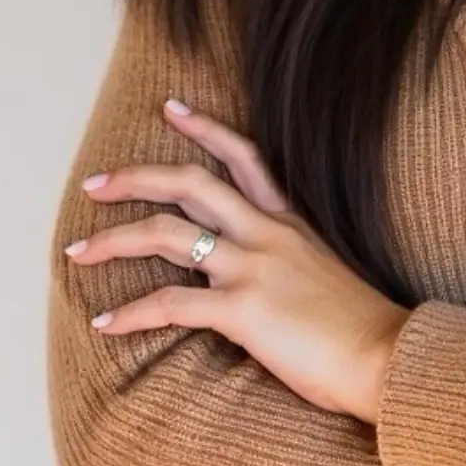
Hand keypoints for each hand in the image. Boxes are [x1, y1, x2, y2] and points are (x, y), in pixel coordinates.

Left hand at [74, 100, 409, 423]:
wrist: (387, 356)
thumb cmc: (362, 328)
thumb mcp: (325, 276)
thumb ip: (286, 264)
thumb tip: (254, 278)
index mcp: (292, 224)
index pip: (247, 159)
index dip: (206, 129)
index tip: (172, 109)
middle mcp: (269, 235)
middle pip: (192, 184)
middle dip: (135, 177)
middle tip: (94, 183)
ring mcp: (254, 268)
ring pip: (167, 234)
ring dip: (113, 241)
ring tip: (78, 252)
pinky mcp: (242, 308)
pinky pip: (169, 302)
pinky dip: (129, 314)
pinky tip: (105, 324)